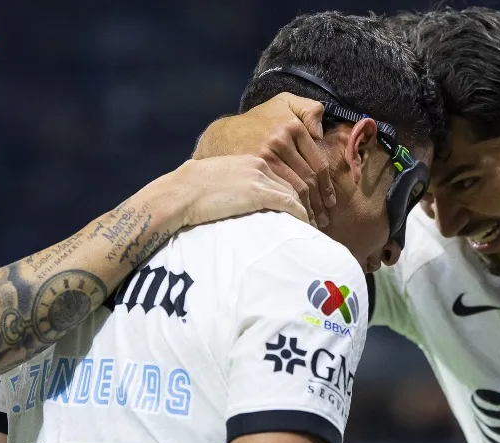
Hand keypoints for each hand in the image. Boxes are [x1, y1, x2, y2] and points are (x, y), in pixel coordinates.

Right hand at [163, 155, 308, 228]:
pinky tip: (305, 225)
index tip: (310, 206)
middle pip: (297, 182)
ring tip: (314, 226)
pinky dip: (300, 215)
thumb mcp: (224, 177)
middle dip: (311, 201)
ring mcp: (259, 177)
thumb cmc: (195, 190)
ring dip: (308, 211)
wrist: (180, 192)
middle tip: (319, 218)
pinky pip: (289, 204)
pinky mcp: (257, 192)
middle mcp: (260, 164)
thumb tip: (251, 198)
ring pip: (296, 193)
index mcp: (253, 158)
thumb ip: (243, 181)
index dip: (302, 191)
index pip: (288, 173)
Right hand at [193, 93, 333, 228]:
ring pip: (299, 189)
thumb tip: (320, 132)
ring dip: (309, 209)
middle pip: (309, 178)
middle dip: (320, 201)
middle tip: (325, 217)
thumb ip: (307, 109)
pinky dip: (296, 211)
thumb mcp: (281, 103)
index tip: (330, 201)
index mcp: (290, 126)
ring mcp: (267, 159)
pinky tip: (299, 219)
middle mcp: (280, 140)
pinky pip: (285, 198)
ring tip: (314, 222)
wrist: (216, 141)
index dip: (327, 186)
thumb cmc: (250, 128)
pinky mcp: (256, 178)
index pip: (317, 163)